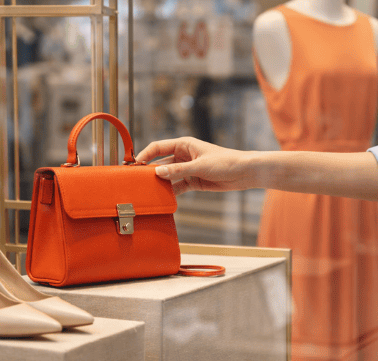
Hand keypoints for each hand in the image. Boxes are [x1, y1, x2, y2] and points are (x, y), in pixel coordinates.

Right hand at [136, 137, 255, 194]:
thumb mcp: (200, 166)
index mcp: (184, 144)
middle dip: (149, 171)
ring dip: (159, 183)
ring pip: (168, 176)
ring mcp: (187, 169)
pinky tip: (162, 198)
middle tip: (136, 181)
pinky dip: (170, 192)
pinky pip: (177, 186)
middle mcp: (183, 155)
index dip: (144, 155)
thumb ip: (178, 170)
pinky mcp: (193, 181)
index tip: (133, 165)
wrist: (244, 173)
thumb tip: (157, 173)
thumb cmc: (225, 162)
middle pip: (160, 162)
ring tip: (146, 192)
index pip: (158, 147)